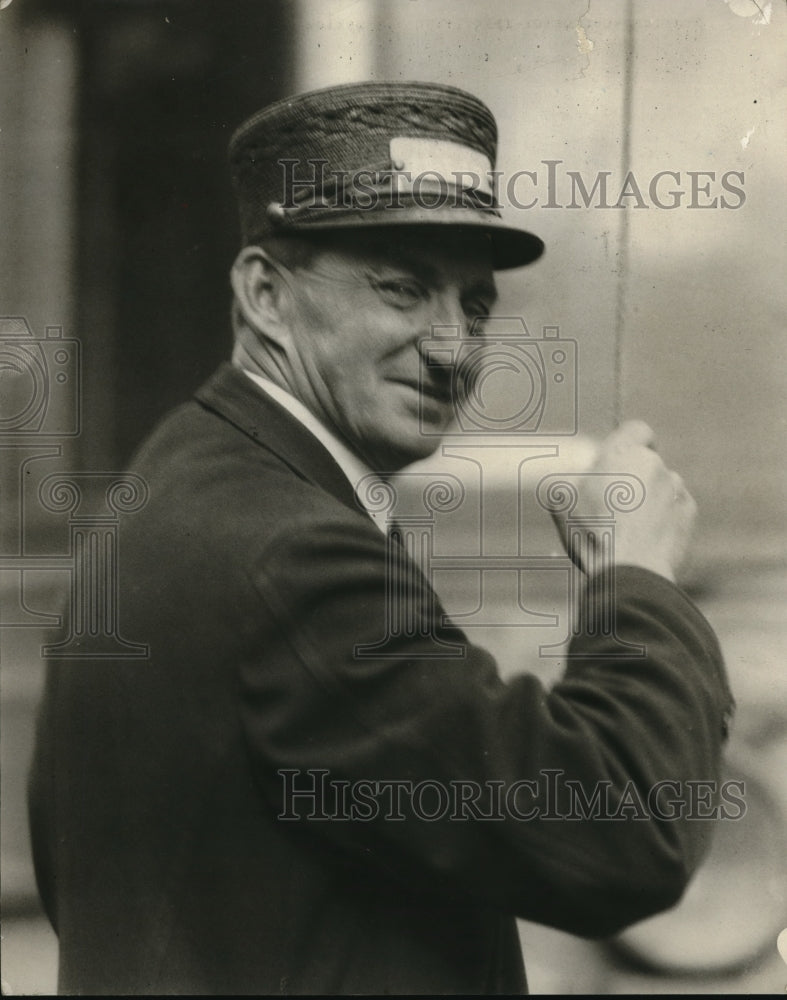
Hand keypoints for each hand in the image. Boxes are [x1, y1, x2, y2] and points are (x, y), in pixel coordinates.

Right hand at [549, 421, 696, 582]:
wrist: (628, 572)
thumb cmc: (591, 534)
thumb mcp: (561, 503)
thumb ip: (571, 481)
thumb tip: (569, 481)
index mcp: (623, 453)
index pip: (637, 430)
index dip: (629, 442)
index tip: (619, 459)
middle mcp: (654, 465)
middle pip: (646, 462)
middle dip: (634, 477)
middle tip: (612, 505)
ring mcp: (675, 489)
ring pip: (662, 486)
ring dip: (650, 498)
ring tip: (629, 528)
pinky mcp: (688, 514)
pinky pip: (675, 508)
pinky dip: (664, 518)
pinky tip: (647, 538)